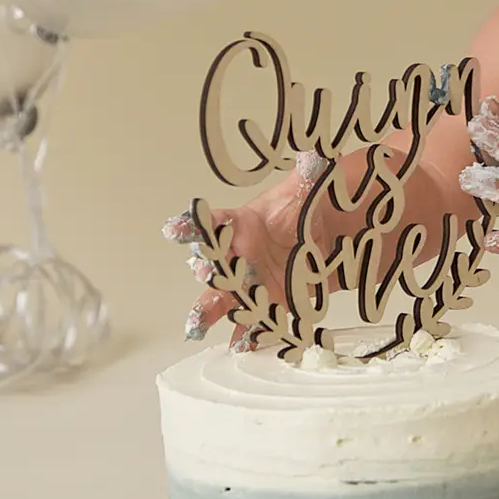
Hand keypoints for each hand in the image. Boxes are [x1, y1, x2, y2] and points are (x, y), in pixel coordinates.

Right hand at [163, 153, 329, 341]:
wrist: (323, 238)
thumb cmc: (301, 211)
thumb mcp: (307, 189)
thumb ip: (308, 173)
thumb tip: (315, 153)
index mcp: (239, 224)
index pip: (211, 222)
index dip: (192, 225)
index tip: (174, 228)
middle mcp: (235, 255)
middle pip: (211, 266)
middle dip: (205, 274)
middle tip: (204, 278)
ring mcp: (247, 283)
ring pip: (220, 299)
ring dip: (208, 312)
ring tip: (197, 326)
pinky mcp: (265, 304)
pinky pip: (251, 321)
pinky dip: (247, 334)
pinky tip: (242, 344)